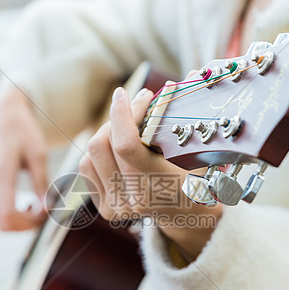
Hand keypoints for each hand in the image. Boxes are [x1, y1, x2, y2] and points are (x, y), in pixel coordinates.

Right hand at [0, 84, 48, 230]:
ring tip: (40, 208)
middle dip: (26, 226)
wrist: (5, 113)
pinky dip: (16, 214)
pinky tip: (31, 204)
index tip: (48, 213)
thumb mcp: (38, 154)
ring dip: (22, 221)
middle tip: (46, 214)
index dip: (30, 223)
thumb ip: (41, 183)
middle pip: (3, 224)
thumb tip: (47, 209)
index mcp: (0, 176)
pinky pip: (1, 209)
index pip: (9, 216)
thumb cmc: (23, 129)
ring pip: (1, 219)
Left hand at [78, 85, 222, 260]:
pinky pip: (87, 166)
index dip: (122, 114)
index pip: (126, 144)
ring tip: (128, 124)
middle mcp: (134, 199)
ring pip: (92, 153)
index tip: (124, 94)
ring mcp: (117, 206)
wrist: (188, 216)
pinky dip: (100, 151)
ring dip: (107, 132)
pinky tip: (118, 146)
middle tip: (138, 102)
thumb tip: (193, 73)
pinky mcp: (104, 207)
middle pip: (104, 143)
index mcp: (160, 185)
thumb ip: (192, 114)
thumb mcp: (201, 151)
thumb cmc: (198, 179)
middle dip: (118, 116)